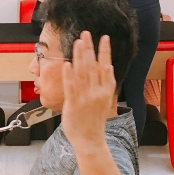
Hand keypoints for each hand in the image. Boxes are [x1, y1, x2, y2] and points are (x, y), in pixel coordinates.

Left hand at [61, 31, 115, 150]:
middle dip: (89, 48)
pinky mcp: (73, 104)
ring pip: (82, 73)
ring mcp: (85, 98)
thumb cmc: (94, 122)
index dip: (105, 51)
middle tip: (86, 33)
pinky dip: (69, 75)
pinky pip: (71, 87)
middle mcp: (97, 92)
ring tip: (77, 42)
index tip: (104, 37)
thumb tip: (106, 68)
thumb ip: (103, 85)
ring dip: (79, 56)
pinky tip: (67, 64)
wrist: (90, 141)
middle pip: (93, 66)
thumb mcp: (104, 101)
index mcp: (106, 91)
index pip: (106, 66)